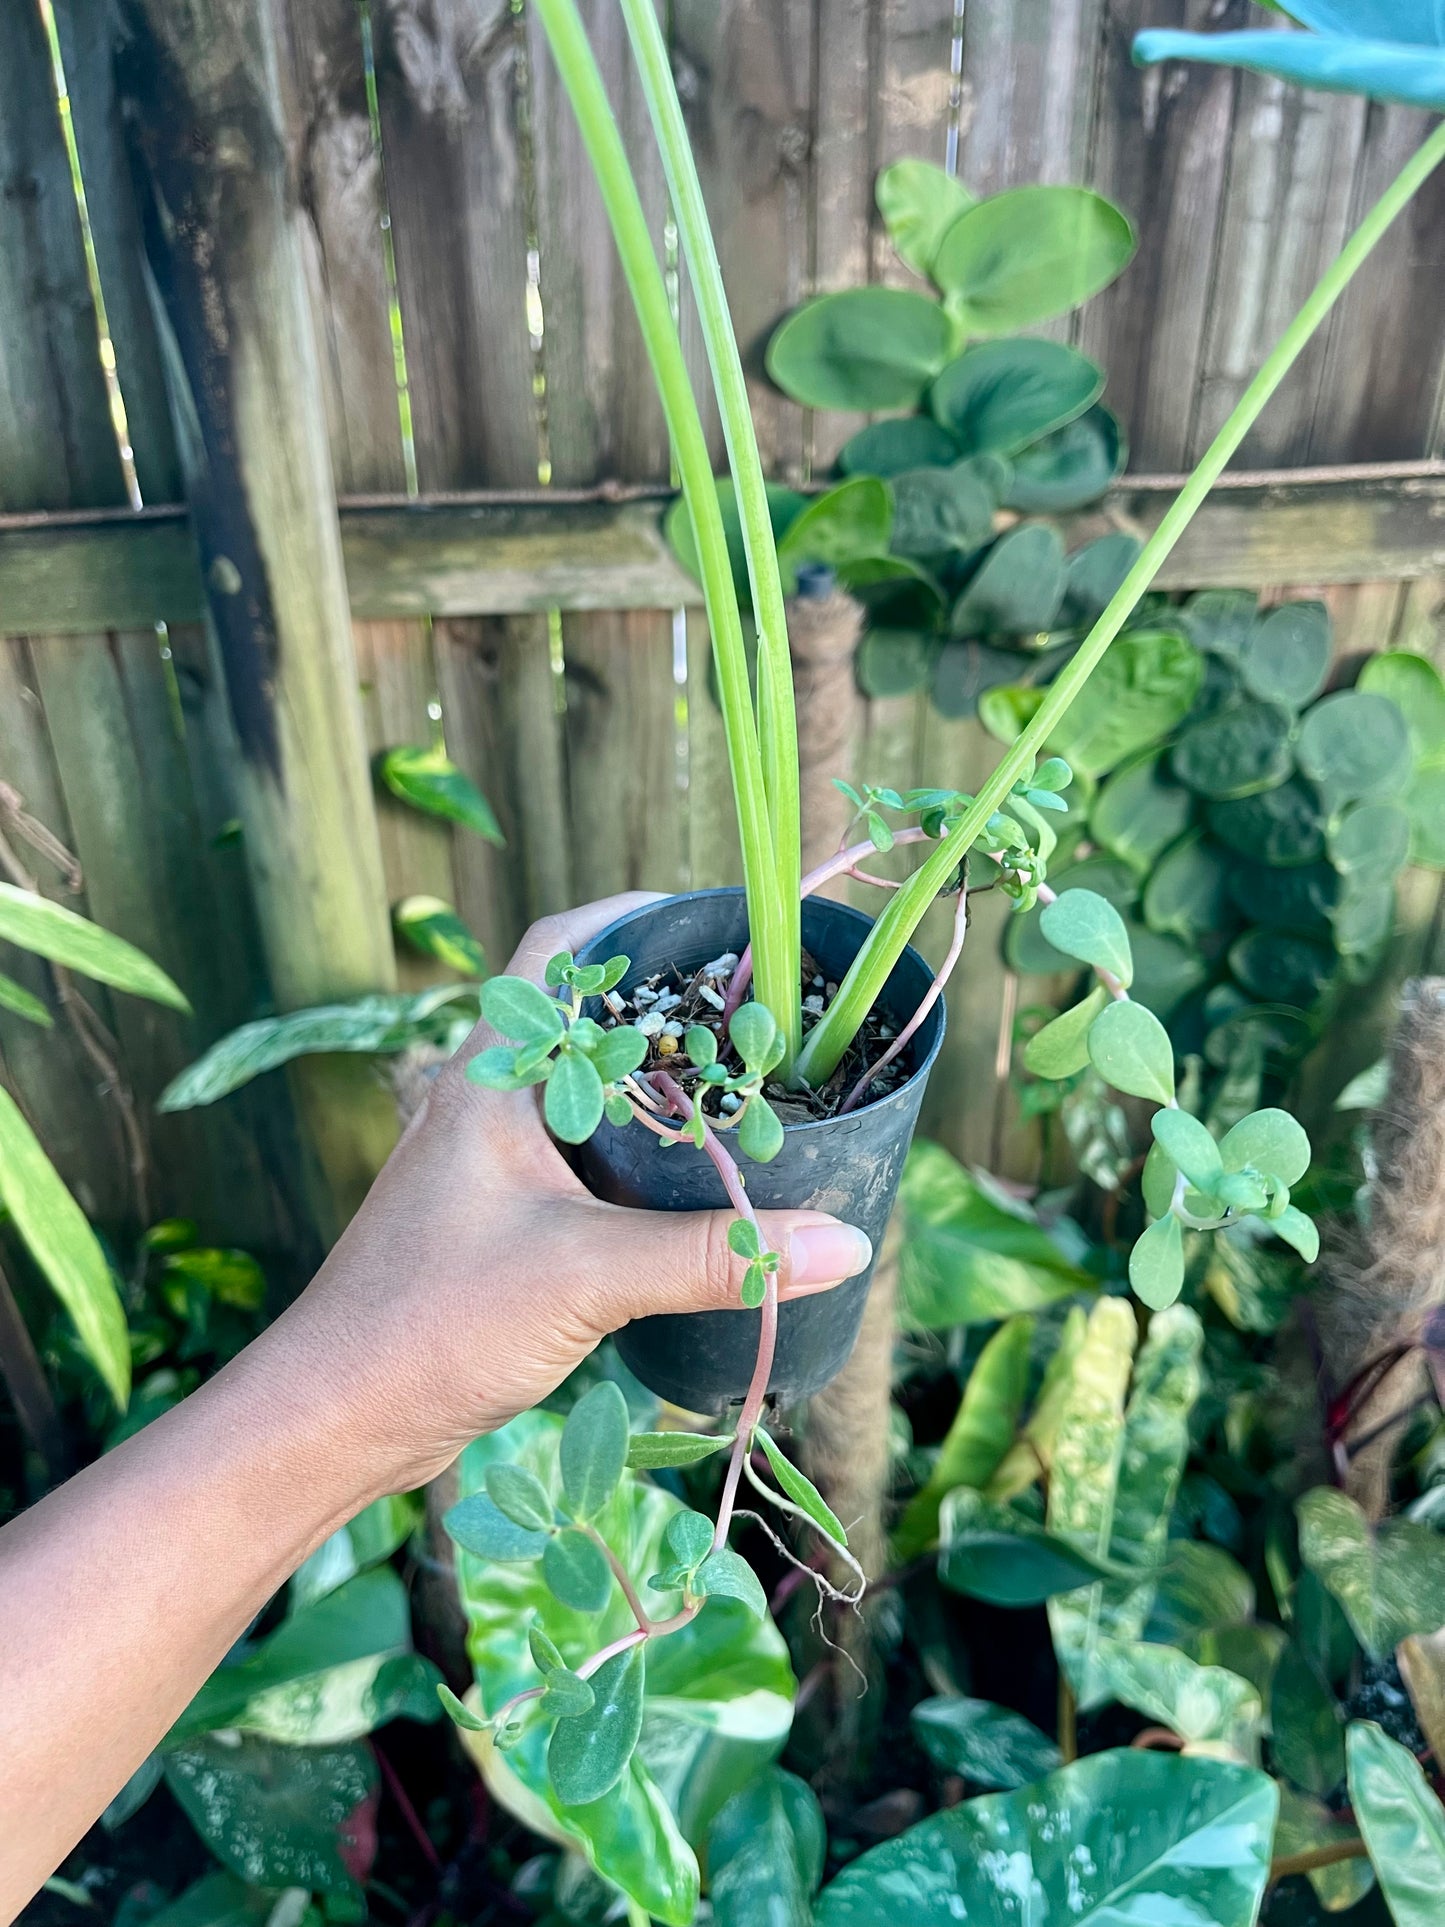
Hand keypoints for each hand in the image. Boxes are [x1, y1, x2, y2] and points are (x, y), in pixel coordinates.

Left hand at [260, 894, 873, 1494]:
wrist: (335, 1417)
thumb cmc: (431, 1323)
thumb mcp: (586, 1278)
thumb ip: (713, 1256)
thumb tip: (843, 1243)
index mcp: (490, 1076)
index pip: (557, 950)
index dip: (632, 915)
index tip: (717, 920)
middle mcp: (485, 1101)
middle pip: (584, 1017)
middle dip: (670, 1006)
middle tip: (761, 1012)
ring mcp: (487, 1161)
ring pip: (586, 1094)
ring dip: (656, 1086)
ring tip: (748, 1086)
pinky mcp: (497, 1219)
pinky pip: (582, 1158)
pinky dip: (639, 1153)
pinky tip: (694, 1182)